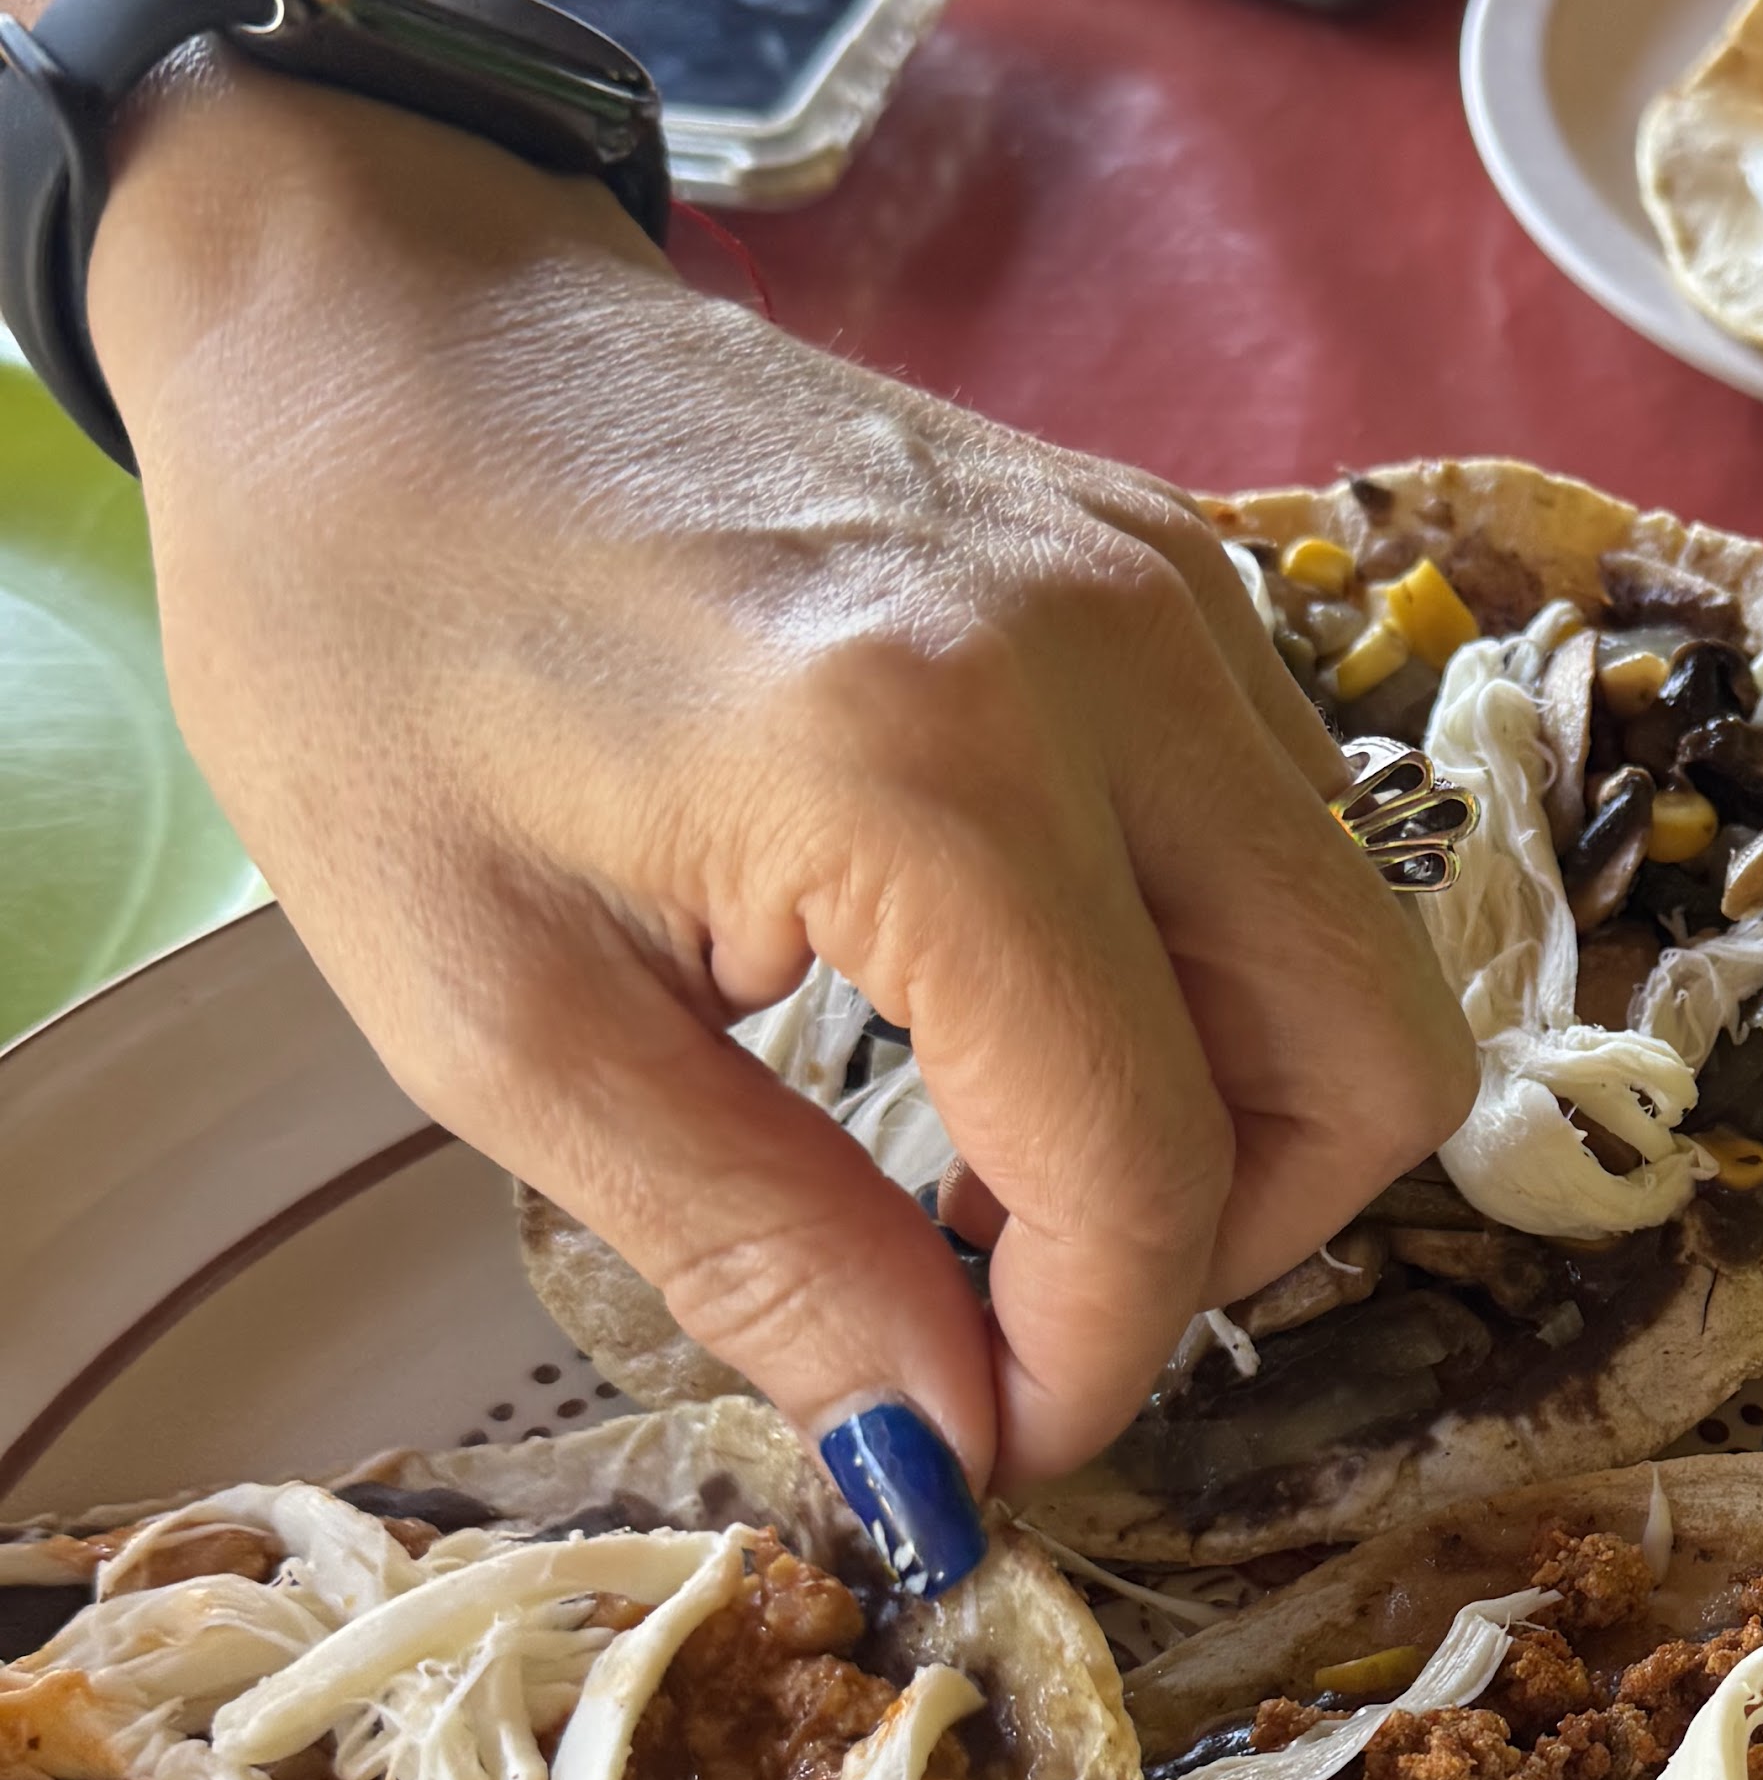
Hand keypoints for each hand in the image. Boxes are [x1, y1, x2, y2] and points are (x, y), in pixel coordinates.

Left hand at [86, 61, 1474, 1499]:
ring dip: (1223, 1113)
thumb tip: (947, 1462)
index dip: (1089, 1361)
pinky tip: (1005, 1000)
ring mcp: (1173, 587)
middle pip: (1373, 1060)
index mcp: (924, 767)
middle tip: (1018, 1304)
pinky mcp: (1175, 559)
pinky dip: (1202, 976)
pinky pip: (1293, 836)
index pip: (1149, 1161)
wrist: (379, 317)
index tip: (974, 1448)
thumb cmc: (371, 645)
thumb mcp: (493, 1016)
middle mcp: (1115, 658)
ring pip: (1361, 956)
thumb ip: (755, 1253)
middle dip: (1227, 1247)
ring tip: (985, 1158)